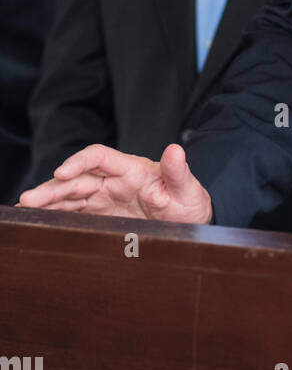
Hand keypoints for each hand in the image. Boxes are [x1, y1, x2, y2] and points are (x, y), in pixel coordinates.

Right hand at [17, 143, 212, 224]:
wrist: (190, 222)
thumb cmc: (189, 203)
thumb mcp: (188, 189)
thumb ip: (180, 171)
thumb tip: (176, 148)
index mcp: (131, 169)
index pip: (99, 157)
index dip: (78, 162)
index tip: (61, 172)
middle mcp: (113, 180)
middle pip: (77, 178)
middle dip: (52, 187)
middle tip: (28, 200)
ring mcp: (105, 198)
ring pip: (70, 195)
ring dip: (47, 201)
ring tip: (24, 210)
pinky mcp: (101, 215)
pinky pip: (74, 212)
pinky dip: (55, 214)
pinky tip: (37, 220)